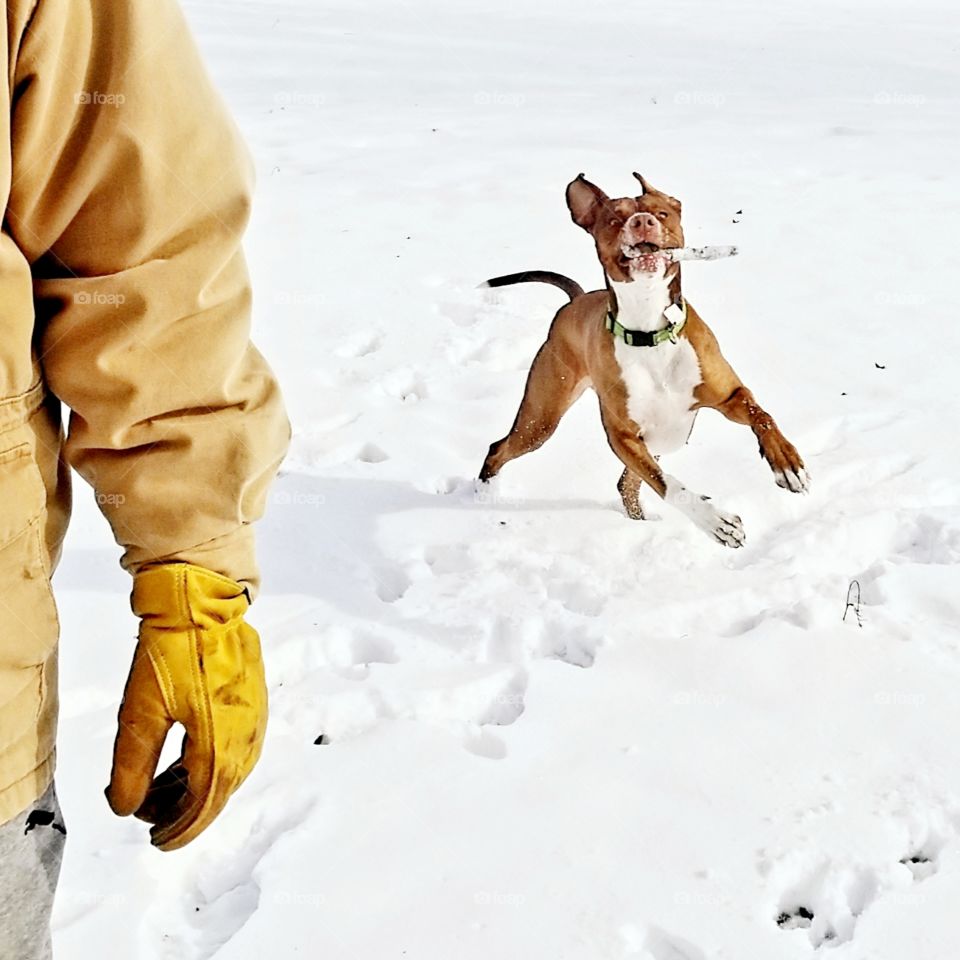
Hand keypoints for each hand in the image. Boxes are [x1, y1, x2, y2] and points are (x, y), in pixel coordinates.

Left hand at [106, 563, 267, 849]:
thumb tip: (127, 808)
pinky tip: (189, 761)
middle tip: (152, 817)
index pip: (203, 803)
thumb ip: (133, 766)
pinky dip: (212, 762)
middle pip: (220, 791)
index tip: (156, 840)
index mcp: (221, 741)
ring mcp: (256, 716)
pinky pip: (239, 746)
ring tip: (163, 789)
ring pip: (231, 770)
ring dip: (199, 787)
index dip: (179, 829)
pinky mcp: (255, 699)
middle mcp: (247, 734)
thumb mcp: (140, 711)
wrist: (202, 602)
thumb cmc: (171, 651)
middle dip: (187, 811)